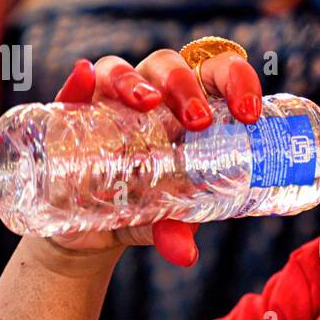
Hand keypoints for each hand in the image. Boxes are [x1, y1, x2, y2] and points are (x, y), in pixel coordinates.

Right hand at [41, 49, 261, 266]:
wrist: (90, 230)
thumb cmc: (144, 210)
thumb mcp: (165, 222)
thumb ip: (176, 231)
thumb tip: (184, 254)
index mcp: (187, 110)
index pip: (216, 75)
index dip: (236, 80)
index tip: (249, 112)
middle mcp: (149, 97)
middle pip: (169, 66)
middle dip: (186, 85)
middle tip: (197, 121)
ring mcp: (107, 102)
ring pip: (120, 70)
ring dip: (134, 80)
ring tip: (148, 102)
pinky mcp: (70, 114)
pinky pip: (72, 91)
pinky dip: (78, 82)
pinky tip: (83, 78)